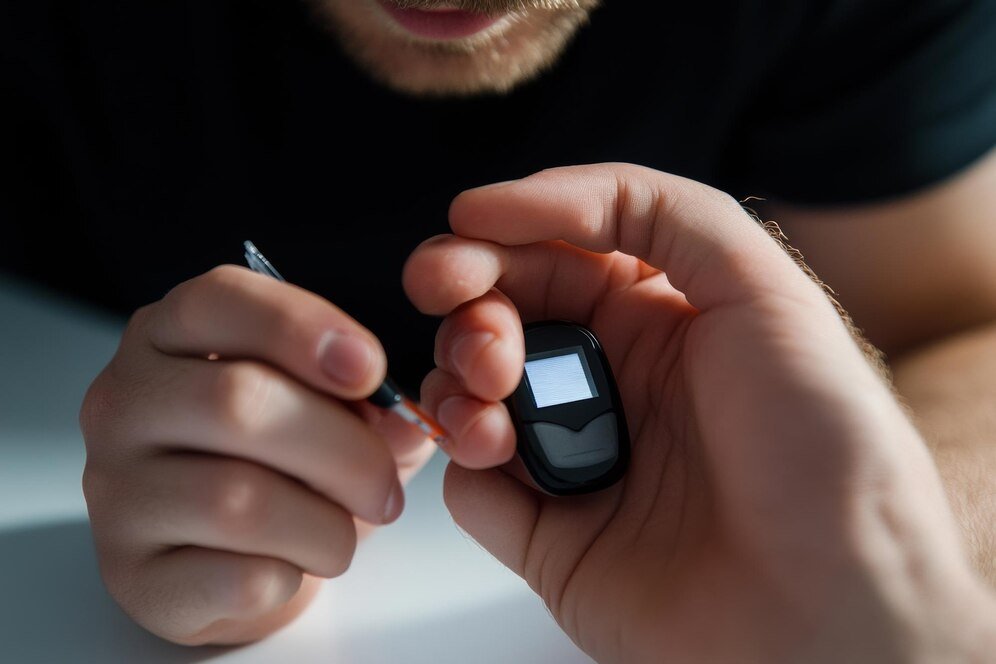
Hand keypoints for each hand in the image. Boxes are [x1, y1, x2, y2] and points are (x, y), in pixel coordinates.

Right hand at [79, 266, 484, 644]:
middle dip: (344, 450)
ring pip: (236, 500)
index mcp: (169, 337)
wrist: (229, 562)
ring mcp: (115, 490)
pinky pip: (232, 576)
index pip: (219, 300)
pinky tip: (292, 566)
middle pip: (238, 401)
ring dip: (325, 526)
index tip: (371, 370)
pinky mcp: (131, 575)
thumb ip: (371, 405)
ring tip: (344, 534)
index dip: (302, 328)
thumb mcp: (329, 413)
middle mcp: (124, 402)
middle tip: (386, 489)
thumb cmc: (280, 466)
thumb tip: (406, 421)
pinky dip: (290, 576)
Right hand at [403, 164, 995, 661]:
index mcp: (666, 321)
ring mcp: (581, 462)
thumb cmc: (824, 455)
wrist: (837, 615)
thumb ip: (660, 210)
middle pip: (507, 318)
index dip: (506, 234)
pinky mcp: (551, 538)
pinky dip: (466, 462)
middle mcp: (618, 387)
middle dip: (471, 297)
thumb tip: (530, 200)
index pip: (560, 256)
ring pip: (476, 396)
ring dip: (459, 375)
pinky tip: (496, 454)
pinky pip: (476, 488)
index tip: (466, 230)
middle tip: (450, 295)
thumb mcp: (767, 290)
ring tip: (489, 391)